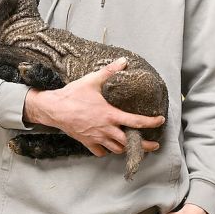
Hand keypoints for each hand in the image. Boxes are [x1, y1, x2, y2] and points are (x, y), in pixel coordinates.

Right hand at [23, 57, 164, 156]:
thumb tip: (124, 61)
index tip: (160, 121)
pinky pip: (100, 152)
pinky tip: (109, 146)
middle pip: (130, 142)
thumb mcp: (93, 80)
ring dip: (126, 148)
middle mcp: (106, 129)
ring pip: (117, 149)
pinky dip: (107, 151)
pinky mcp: (87, 142)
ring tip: (133, 146)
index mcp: (110, 115)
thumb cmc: (73, 95)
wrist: (54, 109)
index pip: (137, 121)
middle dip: (145, 146)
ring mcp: (96, 138)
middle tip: (154, 145)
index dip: (151, 122)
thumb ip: (110, 71)